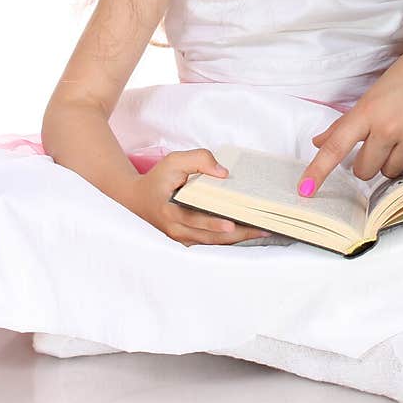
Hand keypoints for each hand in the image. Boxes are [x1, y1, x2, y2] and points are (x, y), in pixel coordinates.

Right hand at [123, 148, 271, 245]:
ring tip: (264, 230)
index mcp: (170, 212)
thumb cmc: (159, 179)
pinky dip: (232, 237)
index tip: (231, 226)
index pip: (193, 220)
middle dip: (238, 234)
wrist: (138, 199)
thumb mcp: (173, 161)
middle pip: (211, 236)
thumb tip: (223, 173)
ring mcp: (184, 239)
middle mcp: (177, 231)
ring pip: (215, 242)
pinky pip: (213, 241)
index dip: (212, 224)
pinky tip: (251, 230)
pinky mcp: (191, 240)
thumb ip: (198, 160)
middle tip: (261, 228)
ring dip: (240, 238)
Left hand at [298, 37, 402, 195]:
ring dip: (393, 161)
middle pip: (364, 170)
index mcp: (369, 110)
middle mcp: (390, 127)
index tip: (304, 190)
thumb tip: (320, 142)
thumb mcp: (376, 91)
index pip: (336, 146)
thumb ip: (347, 122)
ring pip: (391, 172)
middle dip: (368, 163)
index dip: (318, 170)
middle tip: (381, 142)